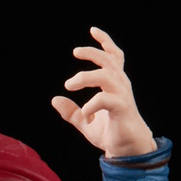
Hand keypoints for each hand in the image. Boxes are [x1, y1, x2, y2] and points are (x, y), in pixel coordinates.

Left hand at [51, 27, 155, 156]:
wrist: (126, 150)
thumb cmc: (110, 133)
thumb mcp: (85, 122)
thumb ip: (71, 112)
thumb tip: (54, 99)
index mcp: (115, 85)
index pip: (114, 57)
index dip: (105, 42)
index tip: (93, 30)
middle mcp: (121, 86)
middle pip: (109, 60)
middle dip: (92, 52)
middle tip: (75, 52)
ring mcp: (122, 96)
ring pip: (106, 75)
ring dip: (86, 76)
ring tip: (69, 84)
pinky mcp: (121, 108)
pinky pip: (104, 99)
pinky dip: (90, 105)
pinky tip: (85, 115)